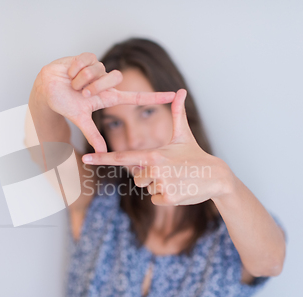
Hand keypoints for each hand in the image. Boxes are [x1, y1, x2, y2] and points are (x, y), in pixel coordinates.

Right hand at [29, 52, 175, 152]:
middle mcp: (106, 83)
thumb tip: (102, 152)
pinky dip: (75, 68)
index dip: (155, 97)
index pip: (137, 98)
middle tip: (82, 92)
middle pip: (115, 78)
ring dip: (82, 78)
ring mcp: (98, 70)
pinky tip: (69, 72)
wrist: (47, 88)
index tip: (175, 95)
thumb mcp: (80, 118)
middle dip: (96, 86)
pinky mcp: (87, 58)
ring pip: (99, 68)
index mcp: (108, 98)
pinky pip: (87, 59)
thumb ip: (92, 134)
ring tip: (72, 83)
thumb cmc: (64, 103)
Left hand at [81, 89, 235, 205]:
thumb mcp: (184, 135)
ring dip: (158, 187)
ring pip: (147, 189)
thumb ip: (177, 114)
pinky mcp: (168, 199)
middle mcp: (155, 169)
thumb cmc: (196, 155)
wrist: (216, 177)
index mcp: (154, 154)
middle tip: (169, 172)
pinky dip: (165, 197)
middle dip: (150, 177)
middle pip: (137, 178)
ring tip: (175, 180)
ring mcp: (161, 185)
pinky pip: (155, 200)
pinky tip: (178, 189)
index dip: (103, 158)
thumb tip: (180, 91)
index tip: (86, 159)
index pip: (123, 157)